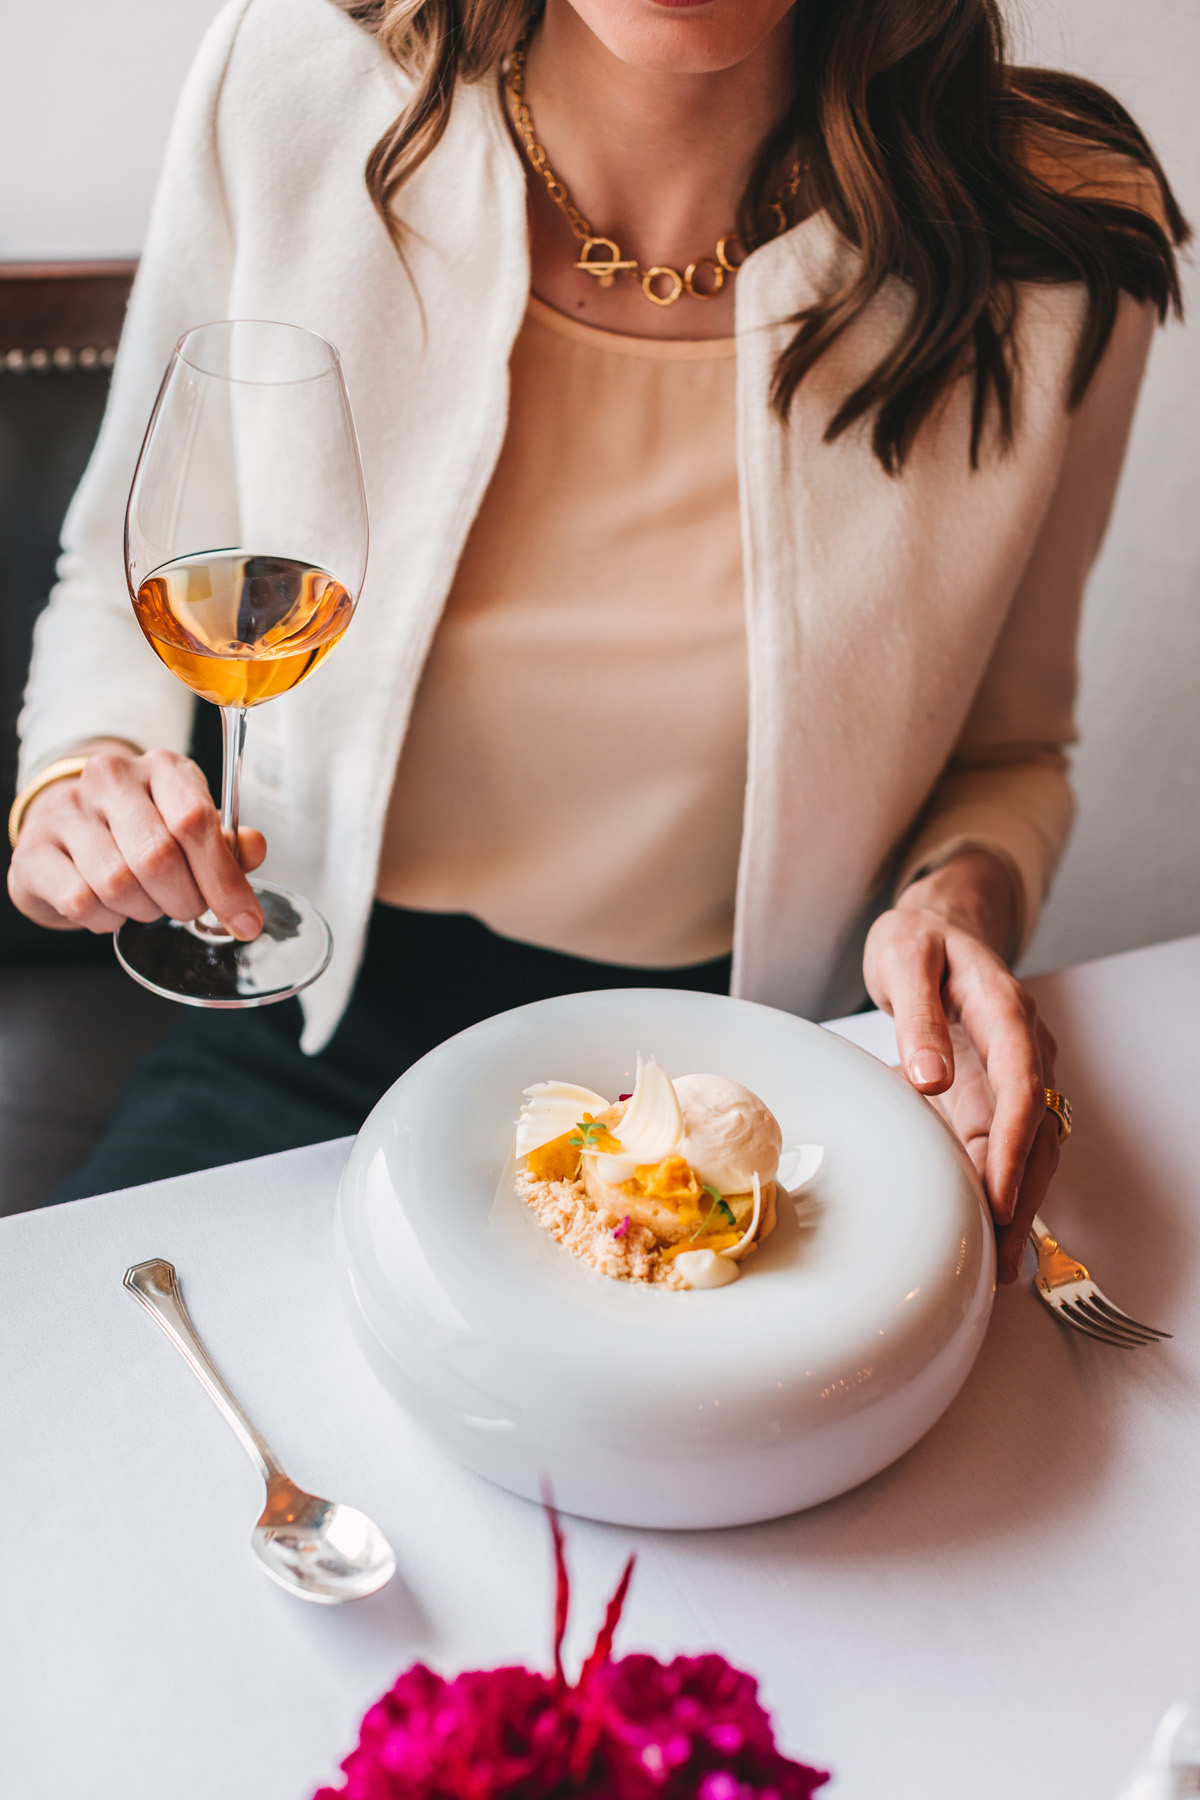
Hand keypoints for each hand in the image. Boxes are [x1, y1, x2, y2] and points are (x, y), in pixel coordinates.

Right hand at [8, 742, 266, 940]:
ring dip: (144, 910)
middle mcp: (111, 778)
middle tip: (187, 908)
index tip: (244, 921)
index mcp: (162, 768)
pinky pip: (81, 902)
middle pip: (158, 857)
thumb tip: (254, 849)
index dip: (224, 880)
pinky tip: (110, 908)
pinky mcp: (34, 851)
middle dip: (184, 900)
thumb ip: (225, 843)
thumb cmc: (139, 832)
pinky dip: (106, 919)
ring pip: (119, 884)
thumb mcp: (190, 828)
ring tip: (146, 902)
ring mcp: (67, 811)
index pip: (195, 821)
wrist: (65, 829)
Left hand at [862, 849, 1059, 1282]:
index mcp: (1003, 1009)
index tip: (997, 1194)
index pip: (1022, 1084)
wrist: (936, 924)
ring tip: (1001, 1259)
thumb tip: (930, 1077)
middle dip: (1023, 1191)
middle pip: (1038, 1126)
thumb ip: (917, 1017)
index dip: (1013, 1144)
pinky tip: (990, 1223)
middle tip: (1002, 1254)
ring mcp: (1020, 1064)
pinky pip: (1015, 1138)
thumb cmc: (917, 940)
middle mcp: (1024, 1041)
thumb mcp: (903, 960)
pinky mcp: (1003, 1084)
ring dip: (1021, 1197)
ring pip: (1035, 1141)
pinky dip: (1006, 1180)